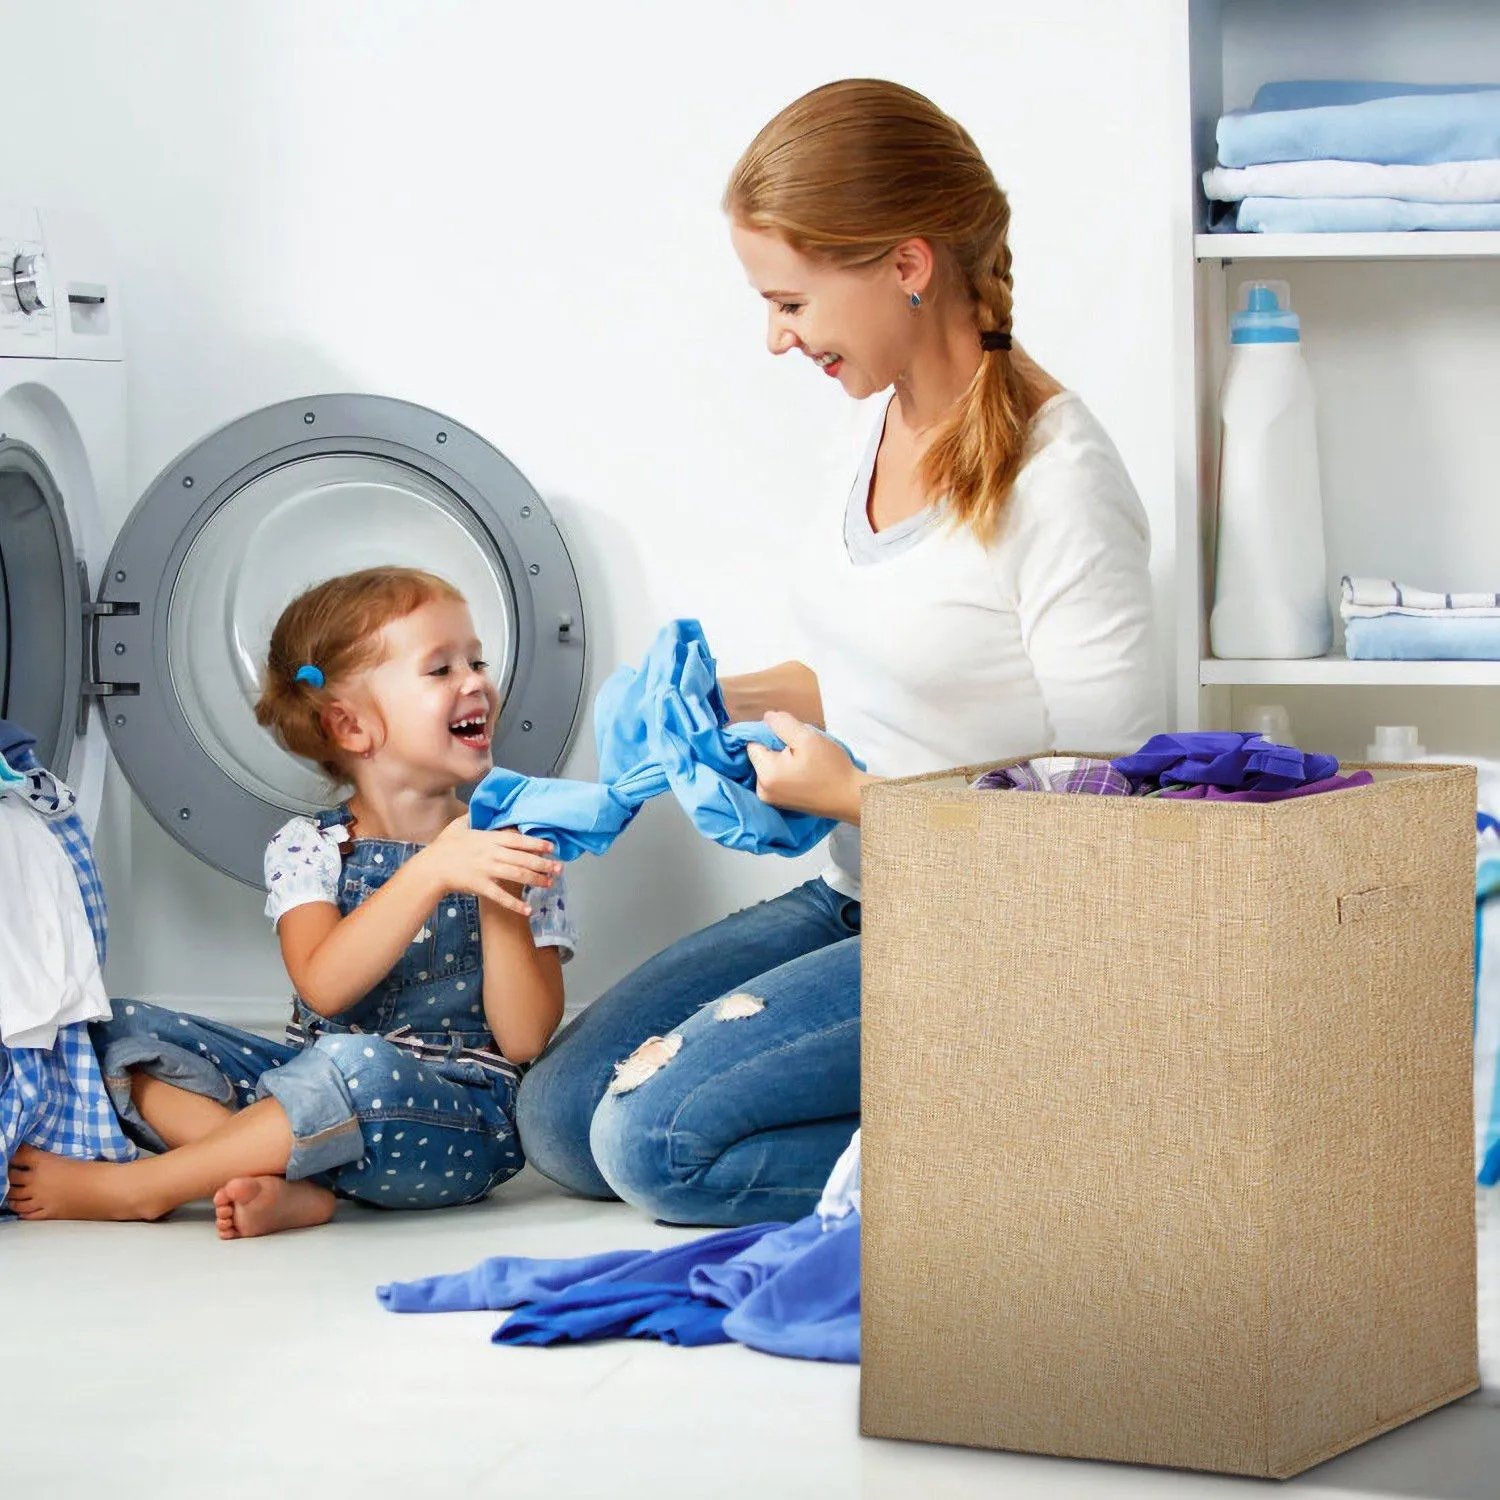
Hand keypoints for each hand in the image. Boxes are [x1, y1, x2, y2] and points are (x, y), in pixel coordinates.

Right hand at [421, 816, 560, 916]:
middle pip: (523, 859)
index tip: (551, 847)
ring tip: (550, 884)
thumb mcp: (458, 825)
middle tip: (559, 868)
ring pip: (517, 875)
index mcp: (489, 838)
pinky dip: (515, 904)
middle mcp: (491, 854)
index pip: (518, 840)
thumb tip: (481, 807)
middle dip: (543, 864)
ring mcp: (487, 870)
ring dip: (536, 880)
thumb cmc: (444, 846)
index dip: (537, 843)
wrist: (430, 867)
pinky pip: (501, 896)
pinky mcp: (481, 886)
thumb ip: (473, 817)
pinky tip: (528, 909)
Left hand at [745, 710, 867, 822]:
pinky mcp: (781, 803)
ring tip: (805, 760)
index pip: (753, 743)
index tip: (791, 735)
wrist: (850, 798)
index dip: (770, 733)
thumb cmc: (831, 768)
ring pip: (769, 765)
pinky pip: (776, 777)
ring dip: (783, 757)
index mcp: (765, 774)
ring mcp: (771, 799)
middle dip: (777, 746)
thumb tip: (767, 717)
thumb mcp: (807, 737)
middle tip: (802, 748)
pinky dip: (786, 770)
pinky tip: (804, 771)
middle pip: (760, 755)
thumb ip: (783, 724)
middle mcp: (762, 790)